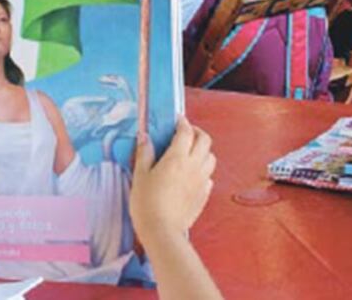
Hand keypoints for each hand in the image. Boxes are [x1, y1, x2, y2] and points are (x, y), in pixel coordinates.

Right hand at [130, 118, 215, 241]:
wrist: (162, 231)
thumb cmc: (147, 203)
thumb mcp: (140, 175)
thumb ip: (144, 153)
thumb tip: (145, 136)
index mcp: (177, 158)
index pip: (186, 132)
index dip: (183, 123)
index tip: (178, 120)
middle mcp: (194, 166)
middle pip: (205, 141)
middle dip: (197, 132)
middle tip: (186, 133)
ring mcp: (201, 181)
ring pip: (211, 158)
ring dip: (203, 151)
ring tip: (191, 153)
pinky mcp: (204, 195)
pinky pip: (209, 176)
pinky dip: (204, 170)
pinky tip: (193, 175)